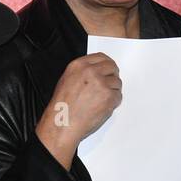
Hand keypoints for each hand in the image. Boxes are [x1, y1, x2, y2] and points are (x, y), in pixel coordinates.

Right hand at [36, 52, 122, 167]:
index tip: (109, 69)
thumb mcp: (66, 80)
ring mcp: (101, 84)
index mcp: (79, 66)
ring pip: (117, 83)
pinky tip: (102, 107)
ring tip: (100, 101)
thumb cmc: (62, 107)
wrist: (62, 124)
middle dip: (113, 76)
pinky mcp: (109, 97)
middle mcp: (91, 72)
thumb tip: (98, 71)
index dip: (107, 64)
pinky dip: (113, 103)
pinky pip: (119, 96)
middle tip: (110, 85)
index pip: (101, 57)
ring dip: (113, 91)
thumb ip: (83, 72)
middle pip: (112, 67)